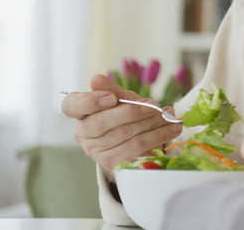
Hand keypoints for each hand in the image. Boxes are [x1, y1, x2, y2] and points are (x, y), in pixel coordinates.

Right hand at [61, 74, 182, 174]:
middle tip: (154, 106)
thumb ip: (112, 90)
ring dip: (152, 124)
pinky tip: (171, 129)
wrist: (140, 140)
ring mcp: (96, 151)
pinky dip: (158, 136)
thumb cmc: (127, 114)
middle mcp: (83, 134)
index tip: (112, 97)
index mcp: (81, 113)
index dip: (90, 101)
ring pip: (124, 135)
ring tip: (170, 116)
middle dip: (131, 112)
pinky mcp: (113, 164)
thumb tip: (96, 79)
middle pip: (101, 123)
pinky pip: (136, 149)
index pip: (71, 106)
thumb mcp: (123, 99)